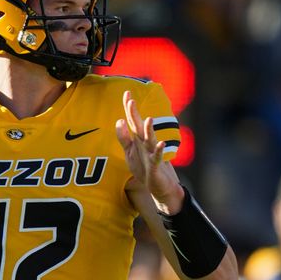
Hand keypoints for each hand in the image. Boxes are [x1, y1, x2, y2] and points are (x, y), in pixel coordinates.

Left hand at [115, 90, 183, 212]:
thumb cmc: (144, 167)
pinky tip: (161, 143)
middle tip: (131, 101)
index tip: (127, 93)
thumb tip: (119, 120)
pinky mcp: (156, 166)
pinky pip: (157, 157)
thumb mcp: (129, 152)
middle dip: (134, 114)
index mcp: (138, 139)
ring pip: (150, 140)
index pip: (132, 121)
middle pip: (139, 127)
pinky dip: (159, 151)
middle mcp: (145, 143)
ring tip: (148, 119)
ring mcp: (152, 153)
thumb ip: (124, 138)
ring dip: (149, 130)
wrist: (159, 186)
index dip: (129, 108)